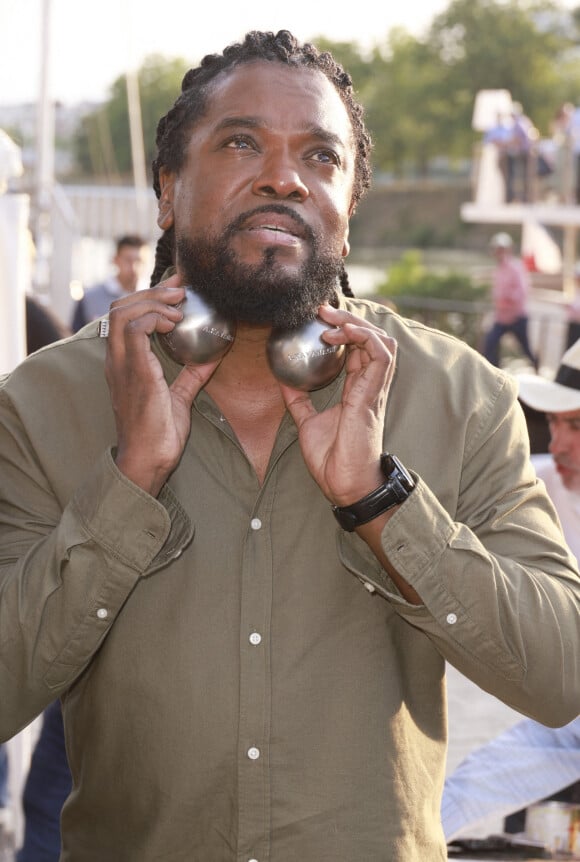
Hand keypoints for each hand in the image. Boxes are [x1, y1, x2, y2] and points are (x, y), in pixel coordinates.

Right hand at [104, 273, 220, 496]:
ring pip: (123, 312)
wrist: (149, 460)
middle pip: (120, 307)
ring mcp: (122, 365)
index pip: (125, 317)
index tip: (176, 290)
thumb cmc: (160, 435)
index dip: (149, 297)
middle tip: (181, 290)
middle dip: (151, 292)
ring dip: (153, 301)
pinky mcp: (134, 371)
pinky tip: (175, 323)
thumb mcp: (178, 398)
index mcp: (123, 363)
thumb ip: (191, 375)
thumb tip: (211, 357)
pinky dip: (156, 318)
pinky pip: (136, 329)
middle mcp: (117, 360)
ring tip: (179, 304)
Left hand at [280, 304, 396, 505]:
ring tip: (331, 321)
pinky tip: (342, 334)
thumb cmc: (332, 459)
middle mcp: (369, 385)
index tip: (317, 319)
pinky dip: (364, 338)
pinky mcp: (373, 395)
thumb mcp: (307, 423)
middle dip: (349, 319)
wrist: (344, 484)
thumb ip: (299, 400)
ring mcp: (374, 389)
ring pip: (381, 341)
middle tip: (322, 311)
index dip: (342, 329)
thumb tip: (283, 381)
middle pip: (371, 338)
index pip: (357, 349)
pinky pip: (381, 356)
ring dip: (357, 325)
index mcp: (357, 390)